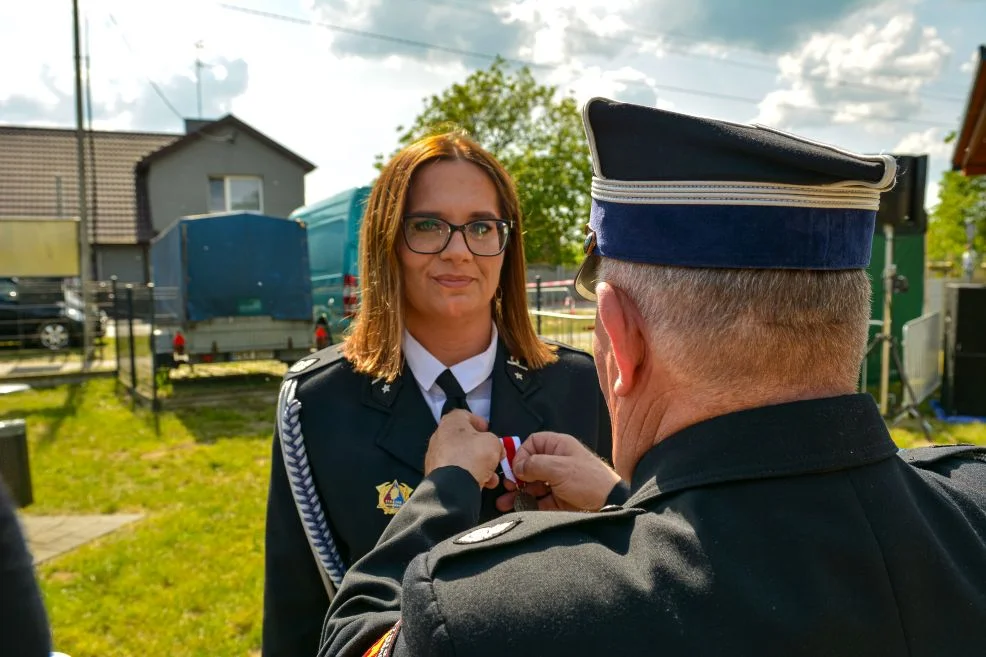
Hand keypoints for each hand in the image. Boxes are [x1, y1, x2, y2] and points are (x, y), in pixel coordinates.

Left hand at [424, 410, 504, 489]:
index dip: (478, 421)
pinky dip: (469, 475)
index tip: (487, 430)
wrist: (454, 485)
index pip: (464, 415)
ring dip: (478, 464)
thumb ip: (495, 441)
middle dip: (480, 447)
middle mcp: (439, 437)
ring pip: (461, 457)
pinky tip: (483, 482)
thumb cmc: (471, 457)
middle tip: (491, 453)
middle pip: (463, 438)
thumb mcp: (493, 442)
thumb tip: (496, 448)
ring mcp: (436, 457)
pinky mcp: (436, 474)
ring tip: (491, 474)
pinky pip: (456, 472)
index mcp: (451, 422)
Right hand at [496, 432, 621, 511]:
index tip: (515, 468)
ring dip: (517, 493)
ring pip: (532, 485)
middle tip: (507, 486)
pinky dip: (527, 504)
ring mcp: (557, 481)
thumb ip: (535, 465)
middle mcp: (557, 462)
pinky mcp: (558, 499)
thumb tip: (517, 467)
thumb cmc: (588, 480)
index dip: (521, 453)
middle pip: (529, 465)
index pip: (533, 443)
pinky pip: (538, 500)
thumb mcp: (559, 468)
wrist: (610, 505)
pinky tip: (516, 508)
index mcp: (559, 447)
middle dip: (516, 476)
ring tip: (503, 502)